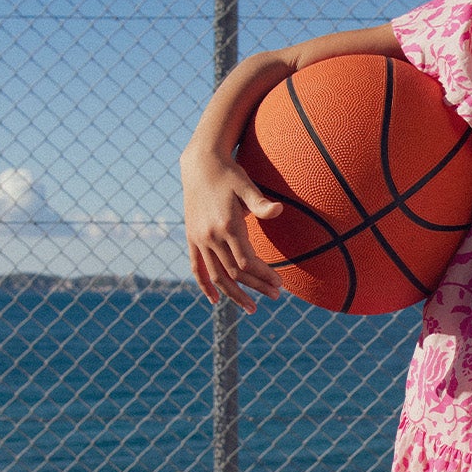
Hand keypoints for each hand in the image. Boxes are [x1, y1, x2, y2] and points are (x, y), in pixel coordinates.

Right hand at [180, 147, 285, 310]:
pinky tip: (215, 300)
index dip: (263, 275)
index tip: (280, 282)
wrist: (200, 164)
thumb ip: (260, 202)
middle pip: (235, 272)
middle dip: (256, 286)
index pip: (247, 261)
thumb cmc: (229, 174)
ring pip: (217, 275)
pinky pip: (197, 267)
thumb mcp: (245, 185)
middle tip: (276, 295)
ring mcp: (199, 239)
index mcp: (227, 225)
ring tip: (252, 307)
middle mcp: (211, 236)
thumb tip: (278, 210)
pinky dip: (204, 285)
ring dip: (234, 294)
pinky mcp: (192, 238)